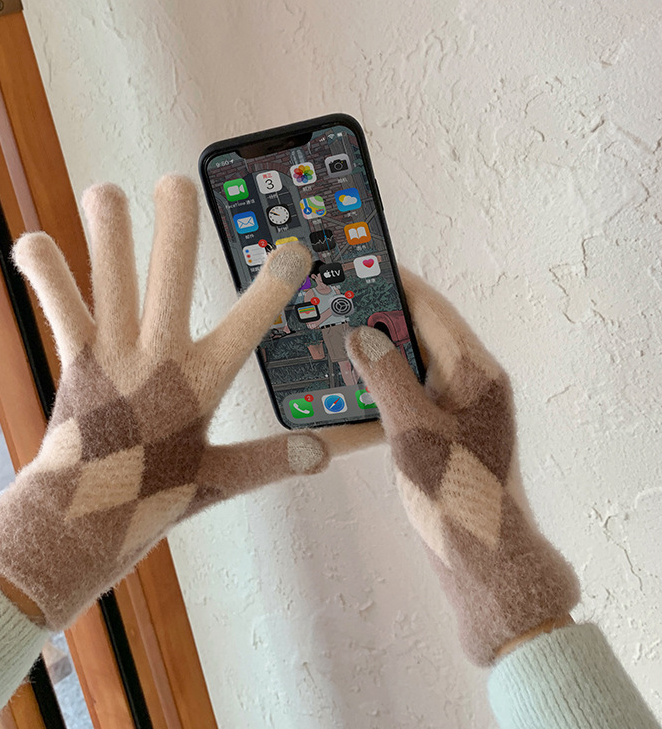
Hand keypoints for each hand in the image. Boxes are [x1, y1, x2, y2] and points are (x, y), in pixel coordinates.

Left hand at [0, 176, 328, 629]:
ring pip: (112, 285)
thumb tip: (326, 451)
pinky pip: (60, 310)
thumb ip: (272, 459)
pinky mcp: (76, 359)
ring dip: (108, 237)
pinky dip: (46, 275)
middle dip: (176, 229)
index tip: (292, 249)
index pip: (247, 327)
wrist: (79, 523)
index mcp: (198, 385)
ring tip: (104, 190)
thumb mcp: (219, 479)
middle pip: (171, 282)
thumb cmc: (152, 501)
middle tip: (177, 182)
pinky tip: (32, 239)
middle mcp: (156, 359)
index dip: (272, 286)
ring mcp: (112, 355)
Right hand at [346, 269, 578, 664]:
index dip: (400, 284)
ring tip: (340, 333)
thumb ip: (386, 377)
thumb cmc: (457, 497)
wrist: (484, 560)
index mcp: (476, 373)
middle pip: (425, 332)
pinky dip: (386, 380)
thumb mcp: (413, 430)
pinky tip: (355, 382)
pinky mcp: (449, 429)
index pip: (435, 310)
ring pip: (417, 361)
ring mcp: (463, 407)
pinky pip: (414, 390)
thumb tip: (363, 333)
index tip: (365, 265)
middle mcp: (474, 383)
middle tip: (341, 300)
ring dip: (382, 348)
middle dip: (385, 314)